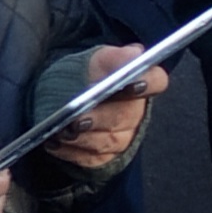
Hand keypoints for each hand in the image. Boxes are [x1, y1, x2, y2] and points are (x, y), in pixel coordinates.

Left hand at [46, 42, 167, 169]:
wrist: (68, 99)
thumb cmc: (87, 77)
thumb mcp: (98, 60)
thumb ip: (115, 57)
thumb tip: (135, 55)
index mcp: (141, 84)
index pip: (156, 82)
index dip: (147, 84)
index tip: (131, 84)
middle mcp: (136, 113)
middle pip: (124, 117)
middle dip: (101, 118)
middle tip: (80, 119)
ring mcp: (122, 138)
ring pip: (106, 141)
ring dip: (82, 138)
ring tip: (60, 131)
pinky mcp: (103, 157)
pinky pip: (89, 157)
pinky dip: (70, 151)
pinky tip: (54, 142)